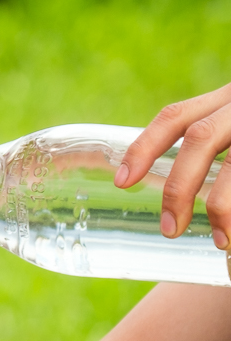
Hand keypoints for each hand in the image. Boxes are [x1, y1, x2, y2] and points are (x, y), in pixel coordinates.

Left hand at [117, 82, 230, 249]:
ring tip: (224, 243)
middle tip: (170, 229)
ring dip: (226, 206)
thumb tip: (166, 194)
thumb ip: (215, 141)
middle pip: (201, 138)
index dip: (145, 146)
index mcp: (230, 97)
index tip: (121, 182)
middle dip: (180, 186)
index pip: (176, 115)